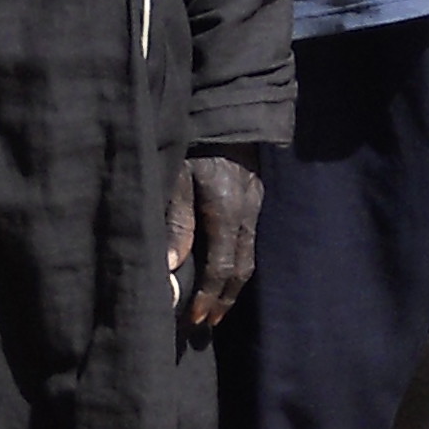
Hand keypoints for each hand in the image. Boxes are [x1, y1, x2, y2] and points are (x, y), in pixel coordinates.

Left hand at [167, 149, 262, 329]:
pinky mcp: (255, 195)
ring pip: (248, 255)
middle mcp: (247, 211)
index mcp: (226, 210)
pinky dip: (236, 263)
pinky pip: (249, 239)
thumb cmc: (193, 140)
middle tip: (205, 324)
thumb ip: (176, 221)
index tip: (193, 319)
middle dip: (223, 299)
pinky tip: (223, 269)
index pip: (222, 266)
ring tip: (214, 306)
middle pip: (241, 268)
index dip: (208, 296)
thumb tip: (173, 266)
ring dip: (232, 285)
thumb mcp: (176, 176)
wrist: (228, 104)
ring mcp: (255, 203)